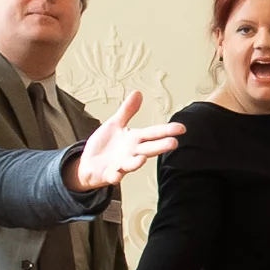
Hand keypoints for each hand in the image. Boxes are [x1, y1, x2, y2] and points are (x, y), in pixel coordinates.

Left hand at [69, 88, 184, 188]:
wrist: (88, 164)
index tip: (182, 128)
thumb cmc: (105, 145)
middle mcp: (132, 153)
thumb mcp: (116, 124)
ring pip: (132, 164)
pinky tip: (116, 176)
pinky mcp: (109, 174)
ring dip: (137, 162)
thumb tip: (138, 93)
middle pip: (148, 149)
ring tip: (143, 158)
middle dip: (160, 146)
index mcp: (134, 139)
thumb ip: (128, 111)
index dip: (167, 130)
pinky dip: (115, 176)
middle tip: (173, 143)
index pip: (153, 133)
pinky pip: (113, 176)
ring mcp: (121, 165)